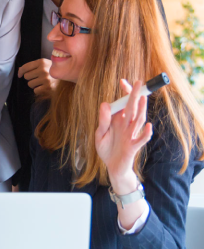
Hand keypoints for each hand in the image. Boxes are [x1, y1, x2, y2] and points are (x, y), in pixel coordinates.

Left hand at [18, 59, 55, 96]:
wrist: (68, 77)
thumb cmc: (54, 71)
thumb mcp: (45, 64)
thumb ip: (33, 66)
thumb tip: (20, 70)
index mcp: (42, 62)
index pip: (25, 67)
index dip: (20, 72)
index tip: (20, 75)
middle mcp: (43, 69)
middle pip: (26, 76)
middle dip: (30, 78)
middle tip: (37, 78)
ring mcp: (46, 79)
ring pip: (30, 84)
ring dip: (34, 84)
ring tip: (41, 82)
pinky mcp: (48, 88)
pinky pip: (35, 90)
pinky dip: (38, 90)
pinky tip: (44, 87)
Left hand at [95, 80, 152, 194]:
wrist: (111, 167)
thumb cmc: (107, 148)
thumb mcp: (100, 134)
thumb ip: (103, 120)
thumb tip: (105, 104)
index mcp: (118, 120)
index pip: (124, 104)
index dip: (125, 93)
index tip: (123, 81)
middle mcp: (126, 125)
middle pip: (133, 108)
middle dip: (135, 95)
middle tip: (138, 82)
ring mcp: (131, 135)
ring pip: (138, 120)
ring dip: (141, 109)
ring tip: (143, 98)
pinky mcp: (133, 147)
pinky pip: (141, 139)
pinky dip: (145, 133)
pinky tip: (147, 126)